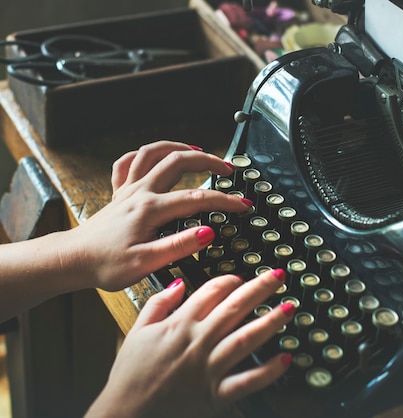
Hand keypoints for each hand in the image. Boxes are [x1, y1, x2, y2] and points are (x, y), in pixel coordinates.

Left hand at [61, 140, 252, 290]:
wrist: (73, 260)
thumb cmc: (106, 264)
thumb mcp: (146, 263)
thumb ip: (179, 246)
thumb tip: (207, 232)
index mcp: (151, 209)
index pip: (197, 198)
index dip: (225, 200)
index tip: (243, 204)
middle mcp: (140, 192)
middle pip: (178, 161)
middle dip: (208, 160)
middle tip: (227, 168)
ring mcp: (128, 189)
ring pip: (153, 152)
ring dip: (178, 147)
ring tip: (197, 150)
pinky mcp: (119, 192)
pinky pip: (129, 162)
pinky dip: (145, 154)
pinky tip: (155, 157)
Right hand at [86, 268, 294, 417]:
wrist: (125, 413)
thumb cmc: (131, 374)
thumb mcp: (137, 330)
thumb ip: (158, 303)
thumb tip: (178, 283)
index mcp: (180, 324)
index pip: (211, 292)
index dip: (230, 280)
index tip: (241, 277)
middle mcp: (197, 342)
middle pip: (235, 308)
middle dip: (260, 289)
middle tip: (278, 277)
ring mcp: (208, 368)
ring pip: (245, 339)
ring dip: (270, 321)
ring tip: (289, 308)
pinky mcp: (214, 393)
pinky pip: (246, 381)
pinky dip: (267, 371)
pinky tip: (285, 358)